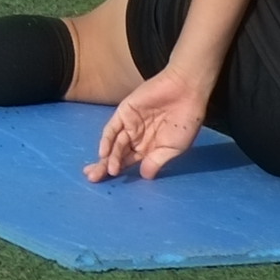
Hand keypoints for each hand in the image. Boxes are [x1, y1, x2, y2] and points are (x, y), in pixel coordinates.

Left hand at [90, 68, 213, 181]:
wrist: (185, 92)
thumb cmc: (185, 121)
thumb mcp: (173, 147)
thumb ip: (156, 161)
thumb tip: (144, 176)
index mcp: (149, 148)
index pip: (129, 162)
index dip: (120, 173)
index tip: (110, 186)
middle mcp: (136, 138)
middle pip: (117, 154)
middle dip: (105, 167)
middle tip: (94, 180)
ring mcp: (129, 125)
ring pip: (114, 144)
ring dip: (107, 158)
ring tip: (101, 172)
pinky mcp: (124, 113)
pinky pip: (112, 128)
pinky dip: (107, 140)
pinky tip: (104, 153)